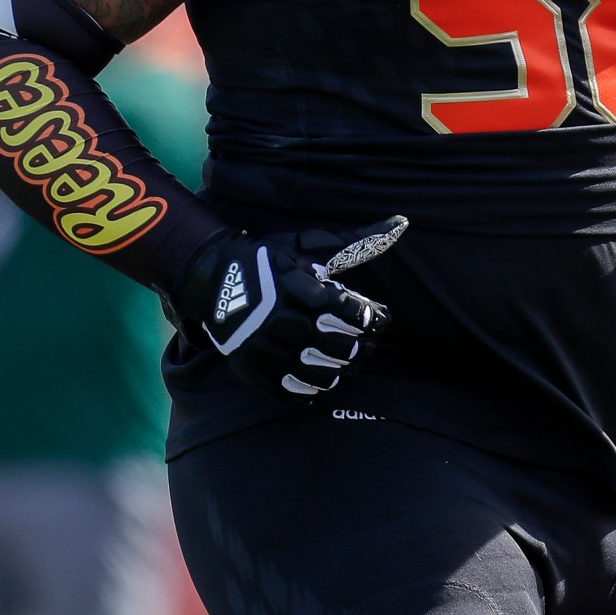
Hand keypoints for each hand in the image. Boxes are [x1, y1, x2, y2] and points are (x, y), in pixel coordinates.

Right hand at [169, 218, 400, 399]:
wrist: (214, 280)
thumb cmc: (269, 261)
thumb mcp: (309, 248)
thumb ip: (356, 242)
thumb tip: (401, 223)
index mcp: (303, 291)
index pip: (355, 315)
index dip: (372, 319)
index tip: (374, 317)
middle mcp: (286, 321)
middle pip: (343, 348)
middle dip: (361, 348)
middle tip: (363, 345)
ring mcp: (269, 348)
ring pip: (321, 373)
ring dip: (340, 371)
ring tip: (344, 364)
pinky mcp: (255, 368)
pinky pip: (291, 391)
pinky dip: (310, 391)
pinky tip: (319, 382)